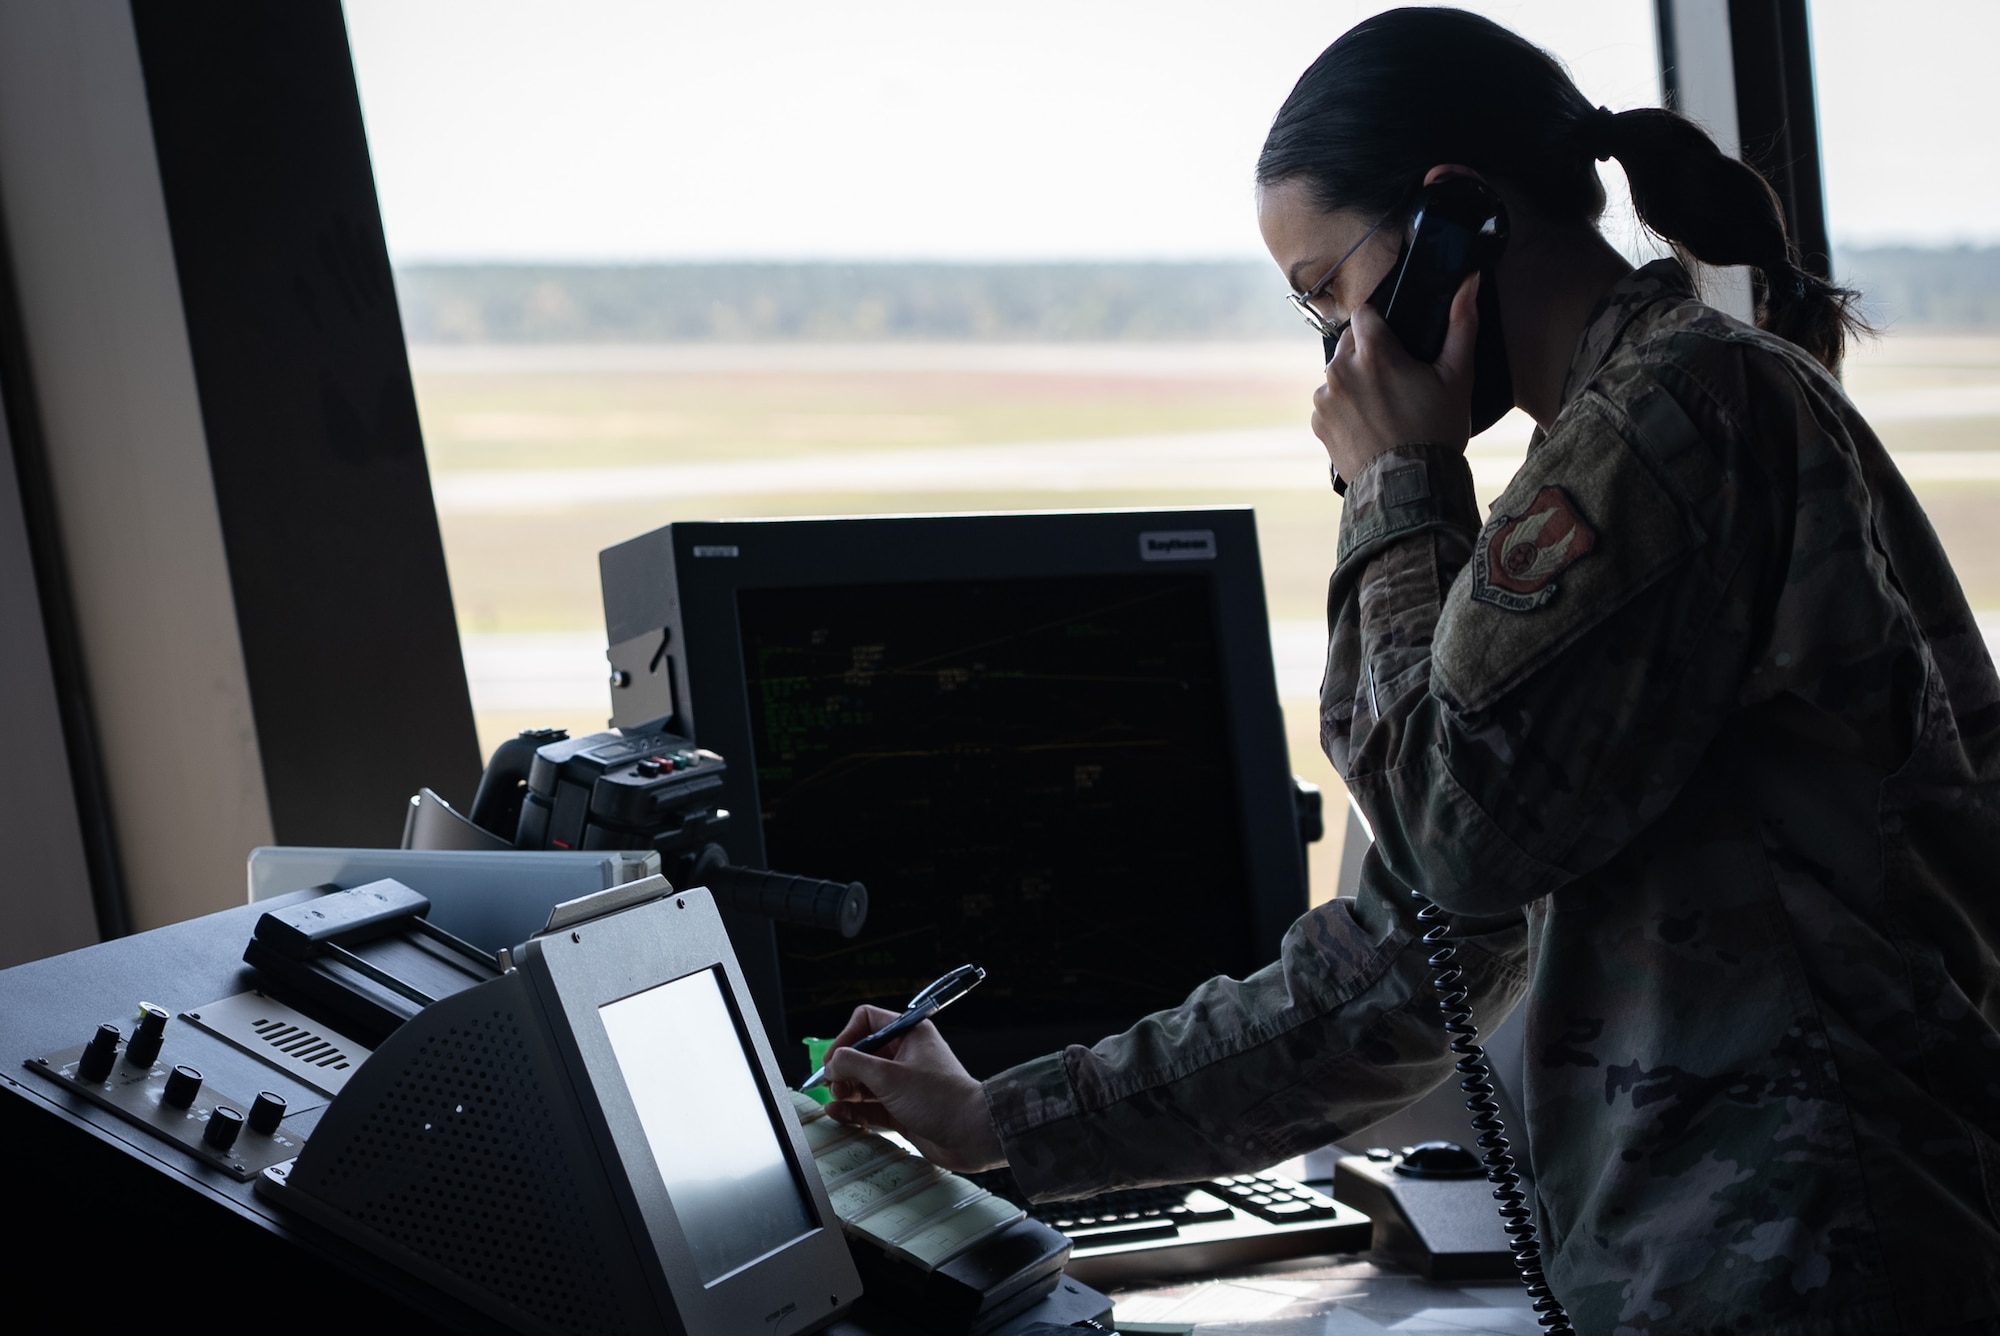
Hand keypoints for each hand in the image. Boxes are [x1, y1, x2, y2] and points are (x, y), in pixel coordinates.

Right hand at [822, 1004, 1004, 1171]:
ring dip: (846, 1090)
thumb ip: (854, 1064)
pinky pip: (871, 1106)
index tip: (833, 1060)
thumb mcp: (889, 1076)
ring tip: (836, 1100)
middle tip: (834, 1085)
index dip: (846, 1038)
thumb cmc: (941, 1099)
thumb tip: (832, 1062)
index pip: (867, 1022)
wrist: (972, 1134)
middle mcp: (906, 1056)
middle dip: (843, 1069)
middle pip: (862, 1054)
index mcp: (909, 1035)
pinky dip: (854, 1109)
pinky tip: (838, 1114)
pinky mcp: (902, 1109)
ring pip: (864, 1082)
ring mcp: (904, 1084)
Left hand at [1313, 271, 1480, 482]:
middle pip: (1350, 343)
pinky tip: (1369, 426)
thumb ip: (1462, 324)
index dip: (1382, 325)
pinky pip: (1329, 403)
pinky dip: (1344, 409)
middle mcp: (1340, 371)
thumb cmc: (1437, 430)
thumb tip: (1470, 279)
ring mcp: (1325, 399)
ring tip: (1383, 408)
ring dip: (1355, 381)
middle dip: (1369, 353)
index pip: (1365, 314)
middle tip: (1396, 380)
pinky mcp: (1318, 423)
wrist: (1408, 488)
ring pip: (1338, 374)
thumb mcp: (1457, 377)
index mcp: (1373, 353)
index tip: (1396, 344)